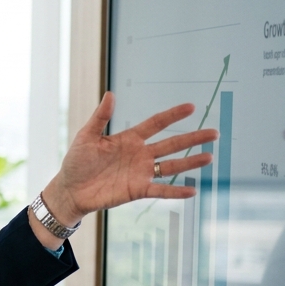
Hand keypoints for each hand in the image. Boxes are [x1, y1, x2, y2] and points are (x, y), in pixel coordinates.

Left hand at [41, 92, 217, 226]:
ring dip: (190, 162)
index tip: (191, 107)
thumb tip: (110, 94)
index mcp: (129, 139)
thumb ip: (100, 117)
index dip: (173, 115)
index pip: (155, 124)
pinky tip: (192, 190)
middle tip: (214, 133)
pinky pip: (160, 190)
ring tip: (209, 157)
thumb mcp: (86, 136)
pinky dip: (176, 191)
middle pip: (171, 144)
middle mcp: (140, 154)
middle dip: (193, 138)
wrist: (70, 190)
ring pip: (171, 166)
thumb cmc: (76, 162)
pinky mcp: (137, 190)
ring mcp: (140, 172)